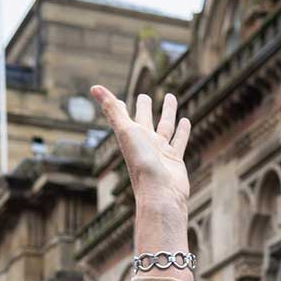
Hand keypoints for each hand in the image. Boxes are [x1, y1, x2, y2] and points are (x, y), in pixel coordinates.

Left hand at [91, 86, 190, 212]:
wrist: (160, 193)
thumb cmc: (141, 163)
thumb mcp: (125, 131)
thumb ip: (112, 109)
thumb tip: (94, 87)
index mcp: (131, 137)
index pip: (123, 118)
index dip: (119, 107)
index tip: (117, 100)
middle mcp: (144, 144)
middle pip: (144, 120)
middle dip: (144, 108)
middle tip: (144, 96)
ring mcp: (160, 152)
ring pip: (165, 127)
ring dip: (168, 113)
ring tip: (171, 97)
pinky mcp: (175, 159)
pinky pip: (179, 141)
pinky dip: (182, 131)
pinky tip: (186, 121)